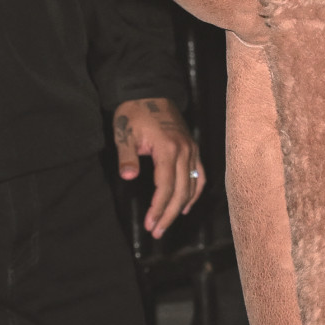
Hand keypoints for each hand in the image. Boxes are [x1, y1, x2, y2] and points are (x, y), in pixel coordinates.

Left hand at [113, 97, 202, 239]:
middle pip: (181, 191)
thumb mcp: (125, 133)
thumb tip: (129, 177)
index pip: (166, 187)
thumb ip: (127, 156)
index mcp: (168, 149)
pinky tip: (185, 206)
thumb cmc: (135, 112)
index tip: (150, 225)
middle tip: (157, 232)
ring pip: (192, 186)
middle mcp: (185, 151)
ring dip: (179, 207)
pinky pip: (200, 175)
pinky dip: (195, 192)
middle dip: (168, 214)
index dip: (158, 208)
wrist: (150, 91)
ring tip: (166, 224)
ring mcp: (192, 150)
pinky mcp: (193, 149)